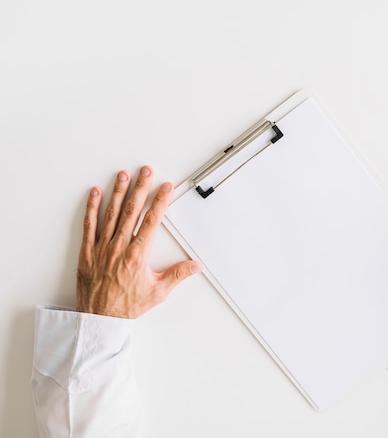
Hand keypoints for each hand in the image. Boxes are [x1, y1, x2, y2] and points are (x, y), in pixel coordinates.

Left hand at [76, 166, 201, 317]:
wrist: (98, 320)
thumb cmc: (126, 307)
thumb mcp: (158, 292)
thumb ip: (178, 275)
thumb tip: (195, 266)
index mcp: (138, 255)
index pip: (152, 220)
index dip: (160, 201)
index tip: (166, 187)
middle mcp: (119, 247)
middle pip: (132, 210)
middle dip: (140, 188)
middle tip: (145, 171)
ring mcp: (102, 248)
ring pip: (112, 213)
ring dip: (119, 192)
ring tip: (123, 176)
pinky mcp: (88, 252)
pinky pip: (89, 225)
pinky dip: (92, 208)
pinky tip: (95, 193)